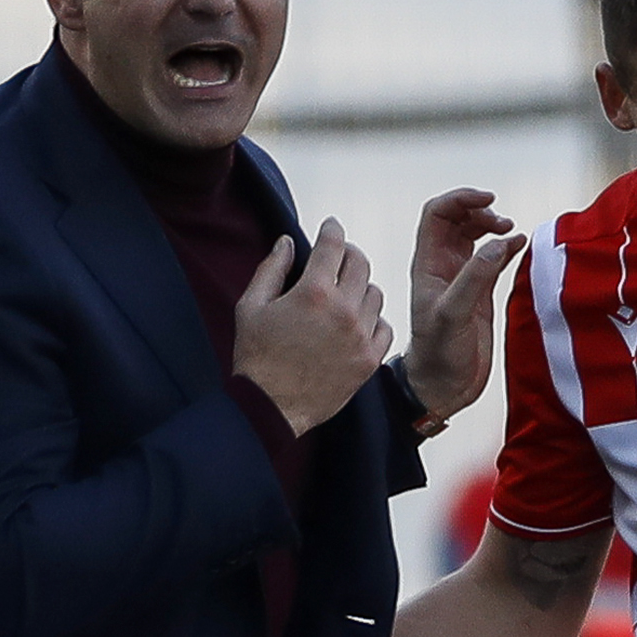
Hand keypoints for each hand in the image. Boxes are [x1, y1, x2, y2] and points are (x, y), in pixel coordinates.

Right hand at [232, 218, 390, 435]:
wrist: (271, 408)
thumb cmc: (257, 359)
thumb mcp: (252, 306)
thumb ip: (272, 268)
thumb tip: (287, 243)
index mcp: (313, 292)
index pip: (333, 244)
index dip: (332, 229)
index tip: (330, 227)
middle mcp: (343, 311)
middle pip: (360, 263)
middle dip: (348, 254)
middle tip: (339, 257)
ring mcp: (360, 336)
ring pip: (375, 293)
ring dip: (361, 286)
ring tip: (346, 292)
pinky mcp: (368, 360)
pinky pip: (384, 326)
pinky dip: (374, 319)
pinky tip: (358, 321)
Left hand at [399, 188, 524, 423]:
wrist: (444, 387)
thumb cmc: (439, 356)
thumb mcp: (453, 315)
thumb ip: (474, 278)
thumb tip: (499, 242)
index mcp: (428, 264)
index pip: (437, 214)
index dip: (461, 199)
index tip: (489, 200)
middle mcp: (443, 266)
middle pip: (458, 219)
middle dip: (480, 211)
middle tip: (502, 224)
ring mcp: (462, 278)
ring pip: (475, 235)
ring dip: (493, 227)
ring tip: (511, 232)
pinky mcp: (480, 293)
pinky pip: (492, 258)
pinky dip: (506, 247)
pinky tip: (520, 246)